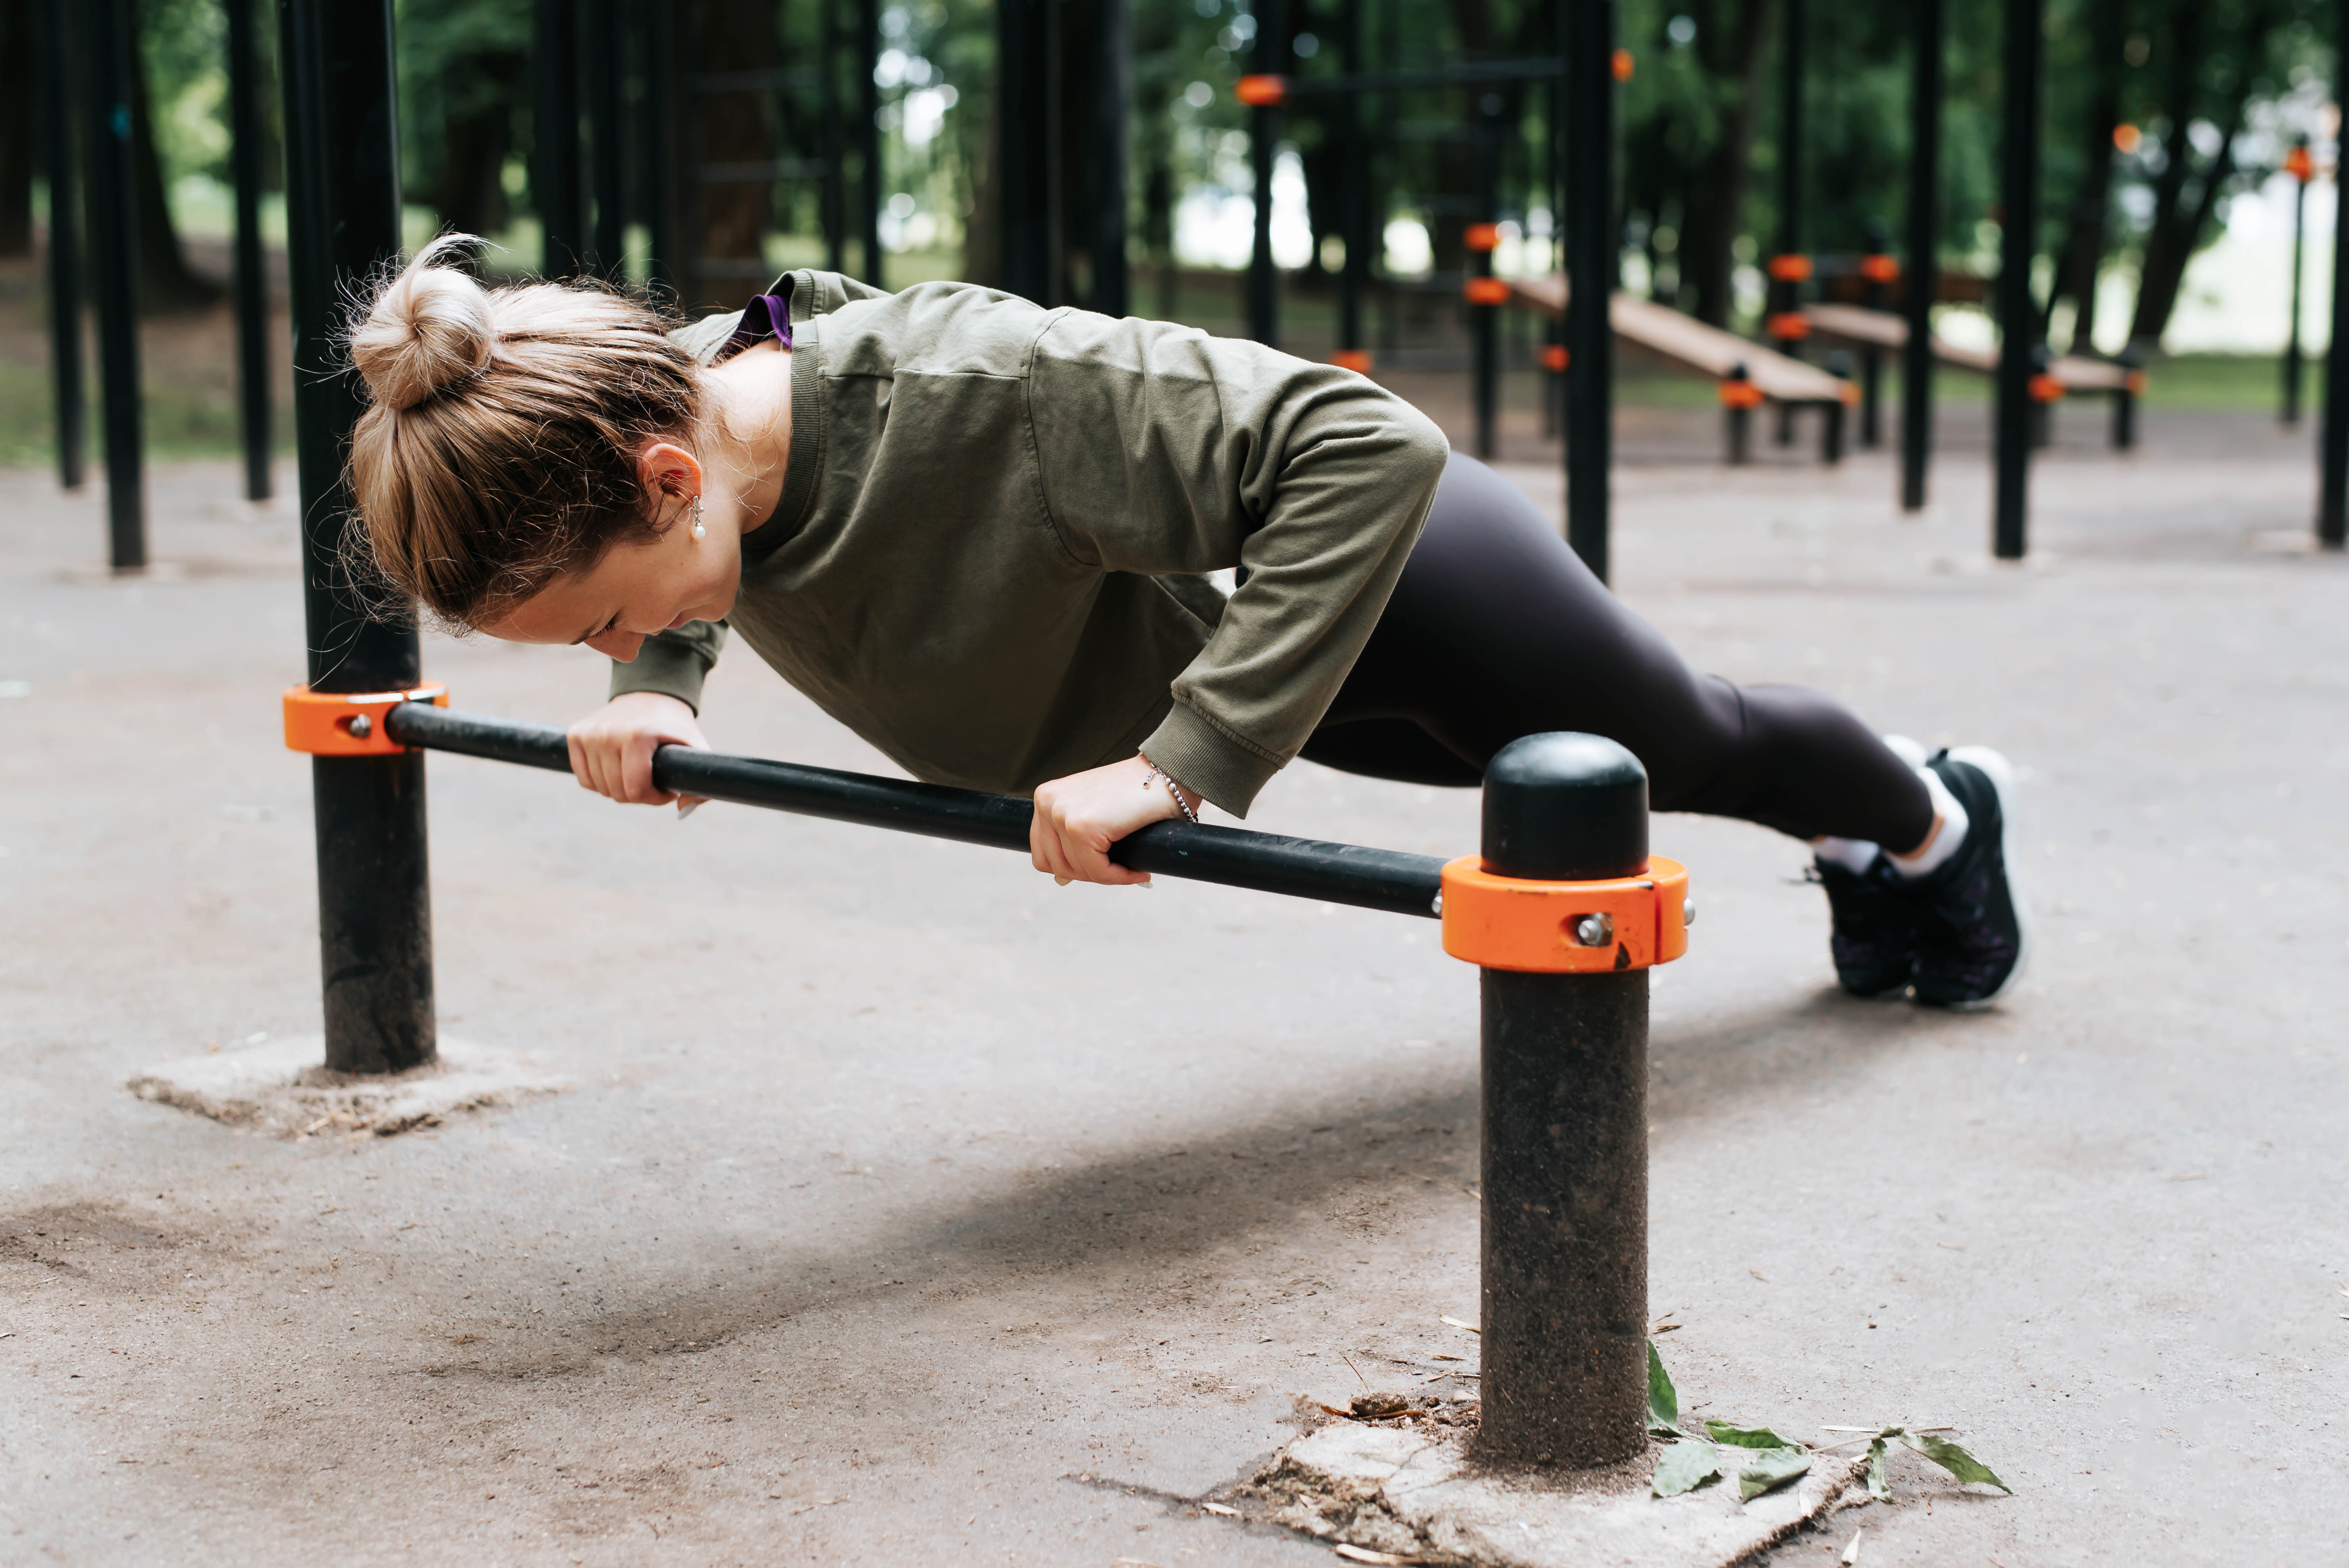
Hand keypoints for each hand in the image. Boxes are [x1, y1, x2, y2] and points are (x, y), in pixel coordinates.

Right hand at [566, 691, 708, 808]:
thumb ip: (699, 782)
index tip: (666, 789)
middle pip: (618, 793)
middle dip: (639, 795)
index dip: (654, 798)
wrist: (650, 696)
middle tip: (652, 781)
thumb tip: (683, 808)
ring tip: (637, 774)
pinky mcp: (576, 734)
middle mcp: (608, 733)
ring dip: (620, 789)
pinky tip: (617, 771)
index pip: (636, 790)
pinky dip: (600, 783)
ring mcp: (589, 734)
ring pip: (600, 788)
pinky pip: (584, 779)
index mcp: (637, 736)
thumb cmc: (673, 727)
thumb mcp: (695, 749)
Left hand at [1030, 756, 1200, 886]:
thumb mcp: (1093, 811)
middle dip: (1090, 873)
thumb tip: (1060, 880)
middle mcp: (1047, 803)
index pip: (1042, 855)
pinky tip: (1137, 871)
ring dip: (1107, 876)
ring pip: (1076, 871)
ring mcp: (1062, 814)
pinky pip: (1097, 871)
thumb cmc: (1137, 792)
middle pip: (1056, 866)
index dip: (1074, 867)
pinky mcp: (1083, 827)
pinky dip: (1119, 877)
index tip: (1103, 864)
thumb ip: (1070, 840)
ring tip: (1130, 867)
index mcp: (1045, 798)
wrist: (1168, 772)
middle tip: (1119, 868)